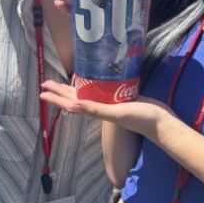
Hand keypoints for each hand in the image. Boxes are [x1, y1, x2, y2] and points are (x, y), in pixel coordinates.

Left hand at [40, 80, 175, 139]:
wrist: (161, 123)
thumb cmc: (140, 118)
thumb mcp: (116, 113)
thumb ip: (97, 109)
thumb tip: (74, 104)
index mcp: (96, 110)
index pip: (71, 102)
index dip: (56, 97)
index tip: (43, 91)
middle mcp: (101, 106)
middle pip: (75, 97)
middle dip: (60, 90)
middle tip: (45, 83)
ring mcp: (110, 102)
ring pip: (86, 93)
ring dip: (73, 88)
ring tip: (62, 82)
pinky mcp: (121, 97)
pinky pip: (101, 90)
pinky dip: (93, 84)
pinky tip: (92, 79)